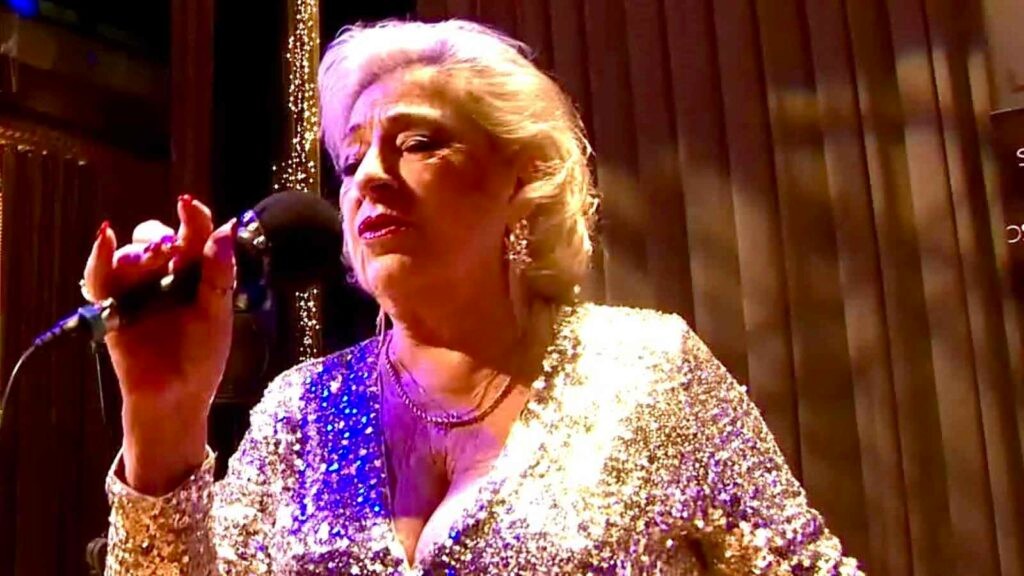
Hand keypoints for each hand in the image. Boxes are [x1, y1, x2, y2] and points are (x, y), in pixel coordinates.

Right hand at [83, 195, 235, 493]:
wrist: (175, 398)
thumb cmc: (201, 359)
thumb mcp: (217, 315)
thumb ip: (219, 274)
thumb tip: (226, 229)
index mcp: (195, 274)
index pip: (193, 235)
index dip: (193, 217)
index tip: (188, 205)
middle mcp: (164, 276)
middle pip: (156, 238)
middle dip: (160, 236)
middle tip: (168, 246)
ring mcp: (137, 290)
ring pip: (130, 254)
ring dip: (137, 249)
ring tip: (149, 258)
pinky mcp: (112, 306)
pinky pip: (99, 277)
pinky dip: (99, 257)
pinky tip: (106, 240)